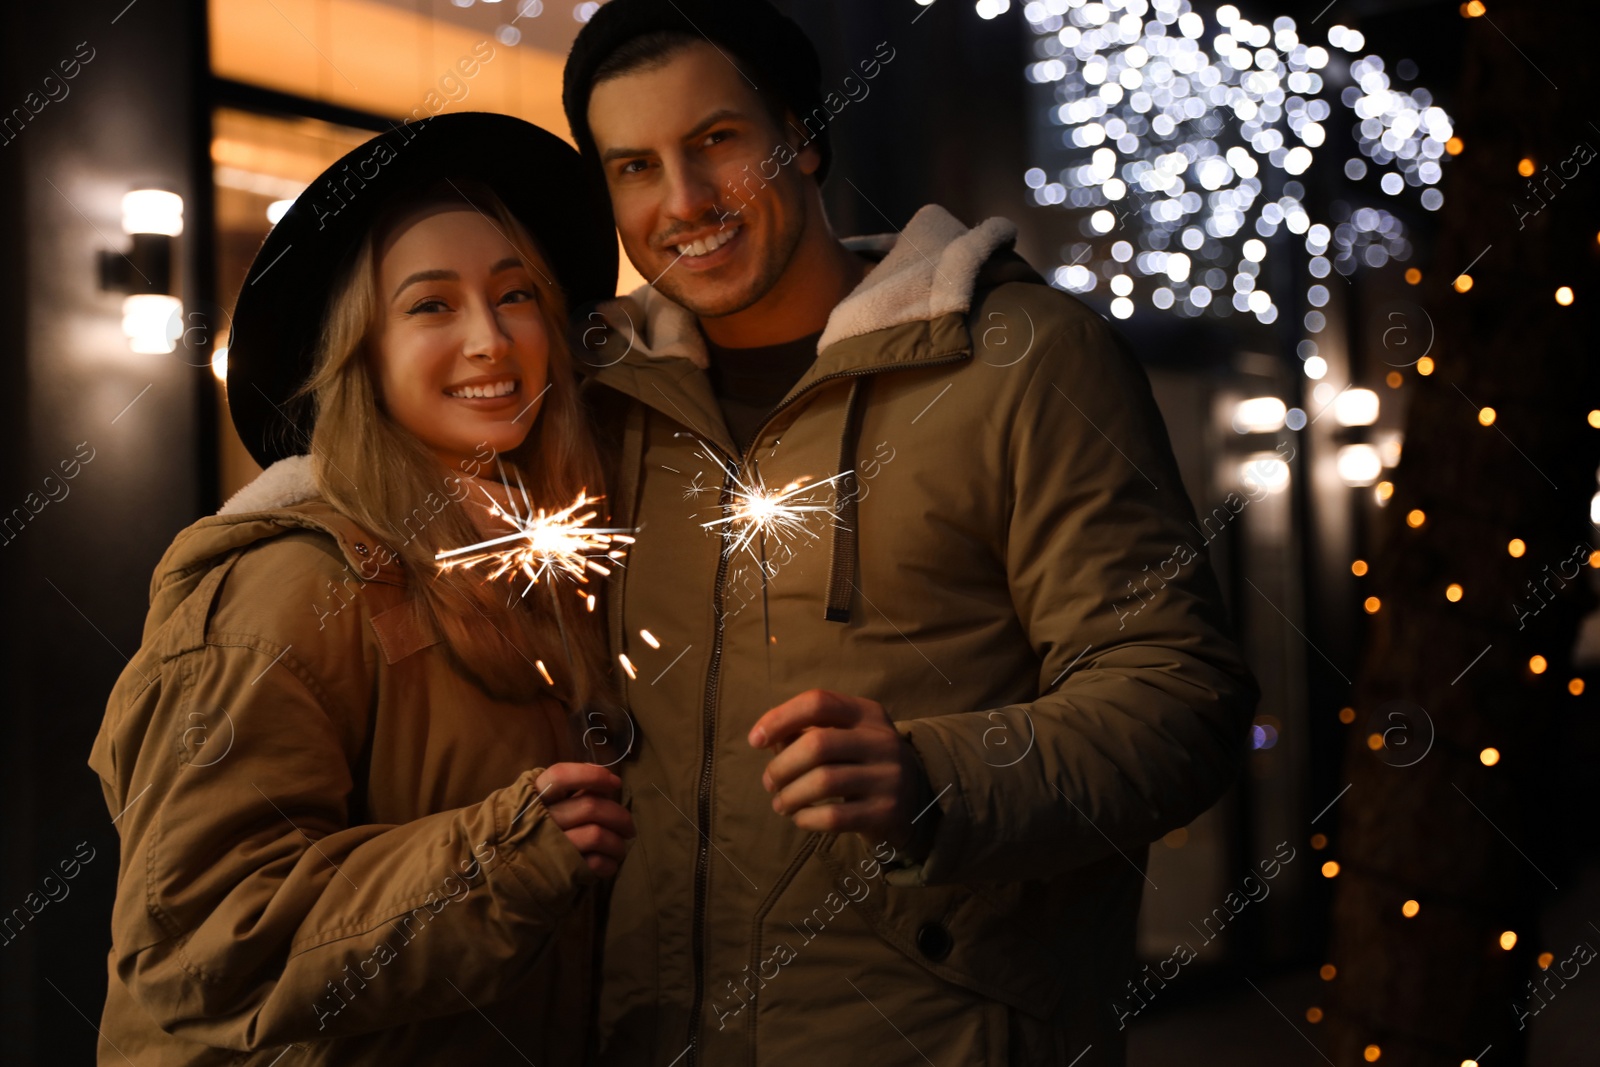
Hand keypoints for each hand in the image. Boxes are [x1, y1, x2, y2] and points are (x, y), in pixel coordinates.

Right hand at [534, 763, 634, 877]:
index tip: (615, 783)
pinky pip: (595, 863)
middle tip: (629, 827)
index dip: (592, 775)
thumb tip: (600, 772)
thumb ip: (564, 789)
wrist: (501, 878)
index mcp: (533, 798)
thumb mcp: (536, 805)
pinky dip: (609, 863)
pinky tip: (609, 864)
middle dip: (619, 816)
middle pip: (590, 807)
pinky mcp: (557, 872)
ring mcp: (549, 847)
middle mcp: (540, 820)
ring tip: (620, 848)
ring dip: (617, 842)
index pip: (560, 776)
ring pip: (597, 835)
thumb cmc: (527, 833)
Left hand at [749, 689, 924, 848]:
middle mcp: (882, 740)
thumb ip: (805, 733)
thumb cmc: (862, 763)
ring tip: (781, 804)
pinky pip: (835, 816)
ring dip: (790, 795)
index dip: (780, 717)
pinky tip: (800, 818)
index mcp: (867, 713)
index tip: (755, 740)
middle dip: (782, 765)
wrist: (915, 799)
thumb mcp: (843, 738)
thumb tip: (767, 739)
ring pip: (824, 781)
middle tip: (769, 782)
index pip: (818, 702)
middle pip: (817, 743)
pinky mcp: (887, 811)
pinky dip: (807, 818)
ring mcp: (888, 776)